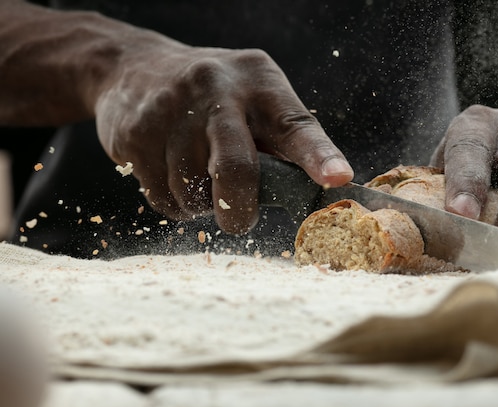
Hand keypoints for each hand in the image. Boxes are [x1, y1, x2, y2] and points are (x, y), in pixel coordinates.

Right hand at [95, 45, 352, 233]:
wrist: (134, 68)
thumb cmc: (213, 97)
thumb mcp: (255, 98)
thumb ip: (282, 139)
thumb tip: (317, 192)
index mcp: (260, 83)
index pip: (296, 125)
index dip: (318, 156)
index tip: (336, 178)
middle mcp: (216, 90)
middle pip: (235, 169)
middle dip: (240, 209)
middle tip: (240, 220)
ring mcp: (170, 110)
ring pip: (194, 193)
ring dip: (201, 203)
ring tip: (197, 174)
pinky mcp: (135, 135)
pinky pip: (163, 198)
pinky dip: (174, 202)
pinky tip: (171, 173)